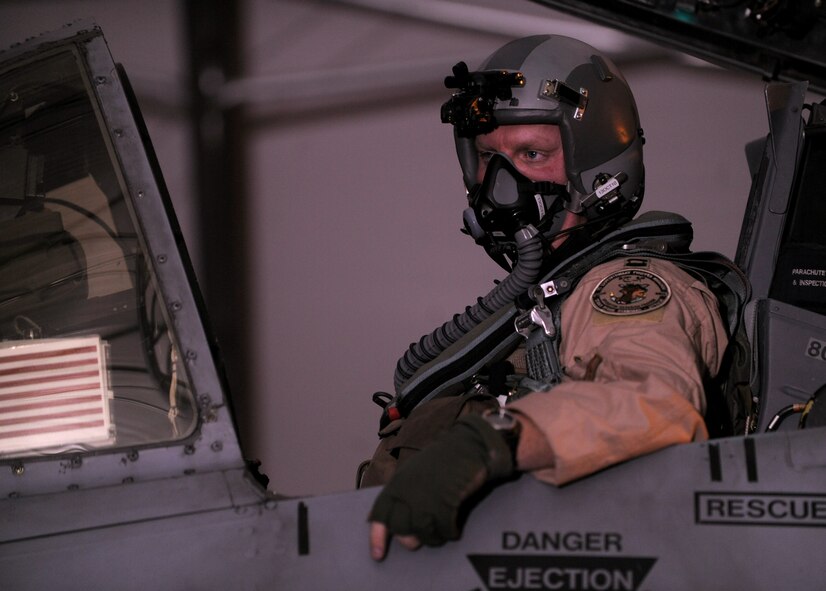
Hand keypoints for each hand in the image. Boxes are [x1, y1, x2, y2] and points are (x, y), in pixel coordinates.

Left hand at [367, 414, 514, 560]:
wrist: (466, 447)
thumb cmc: (442, 463)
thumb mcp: (413, 476)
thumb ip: (402, 496)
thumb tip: (393, 523)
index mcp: (396, 485)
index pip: (379, 515)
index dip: (377, 537)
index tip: (378, 556)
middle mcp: (406, 492)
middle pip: (401, 530)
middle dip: (411, 539)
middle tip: (424, 535)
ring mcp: (424, 497)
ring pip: (422, 533)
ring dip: (434, 537)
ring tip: (444, 529)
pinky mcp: (445, 501)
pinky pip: (444, 530)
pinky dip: (450, 532)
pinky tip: (455, 527)